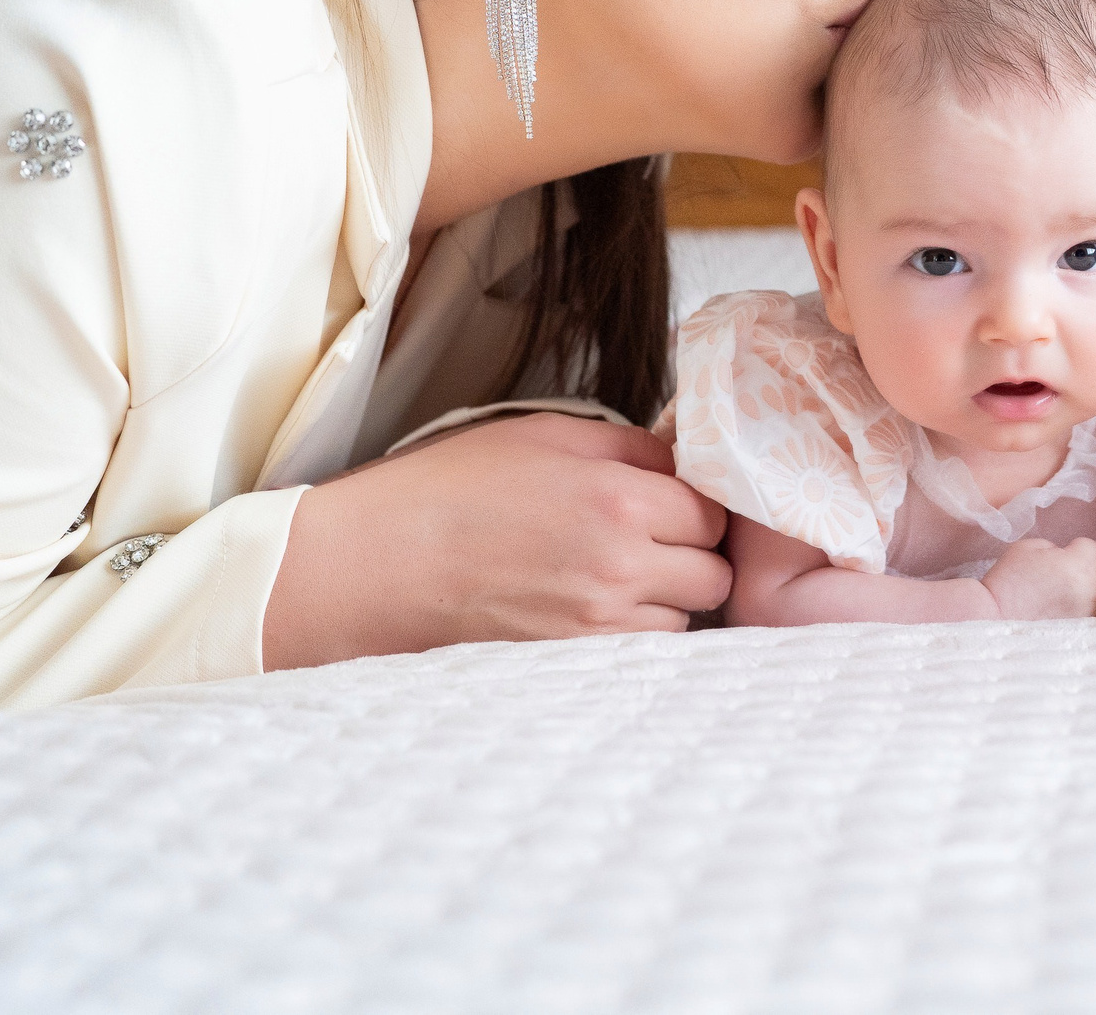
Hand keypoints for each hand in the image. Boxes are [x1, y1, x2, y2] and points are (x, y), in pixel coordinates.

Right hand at [263, 411, 730, 668]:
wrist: (381, 561)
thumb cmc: (452, 487)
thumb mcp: (546, 435)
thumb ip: (628, 447)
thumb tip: (680, 460)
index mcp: (618, 499)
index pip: (714, 513)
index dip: (698, 505)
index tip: (674, 500)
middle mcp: (620, 567)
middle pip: (714, 574)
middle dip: (695, 554)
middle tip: (657, 537)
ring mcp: (598, 623)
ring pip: (684, 620)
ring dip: (669, 598)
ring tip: (617, 573)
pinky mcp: (574, 661)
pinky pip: (640, 651)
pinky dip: (634, 631)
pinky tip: (595, 604)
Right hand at [981, 537, 1095, 620]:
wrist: (991, 625)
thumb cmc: (1005, 586)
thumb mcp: (1026, 549)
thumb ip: (1054, 549)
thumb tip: (1066, 557)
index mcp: (1078, 567)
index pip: (1091, 550)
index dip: (1073, 552)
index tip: (1058, 562)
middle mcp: (1092, 593)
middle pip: (1094, 577)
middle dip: (1077, 579)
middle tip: (1048, 589)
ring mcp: (1091, 618)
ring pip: (1092, 602)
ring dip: (1078, 602)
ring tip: (1048, 610)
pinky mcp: (1085, 638)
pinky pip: (1086, 623)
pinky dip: (1074, 621)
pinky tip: (1052, 624)